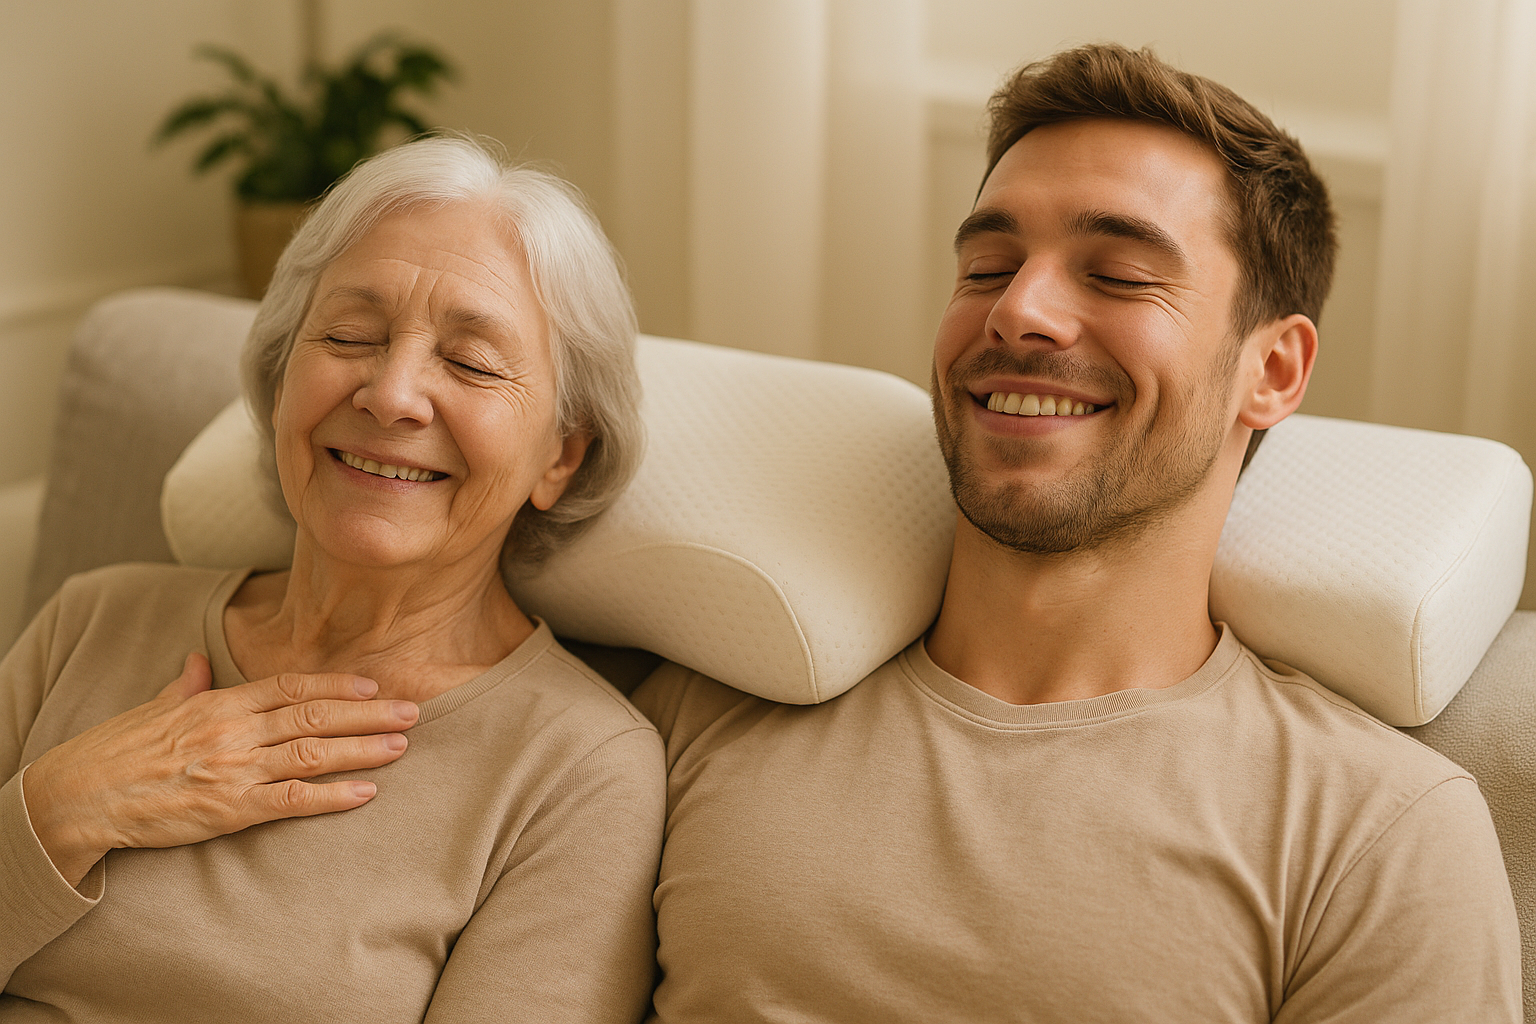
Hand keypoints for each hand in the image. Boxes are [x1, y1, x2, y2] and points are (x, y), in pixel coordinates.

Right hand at [22, 652, 418, 886]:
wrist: (77, 796)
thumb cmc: (114, 751)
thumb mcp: (153, 707)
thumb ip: (186, 685)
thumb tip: (199, 661)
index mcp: (219, 702)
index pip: (292, 686)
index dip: (337, 685)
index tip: (373, 685)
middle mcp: (233, 730)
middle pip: (315, 714)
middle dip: (369, 712)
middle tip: (410, 712)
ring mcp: (234, 770)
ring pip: (313, 752)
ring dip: (363, 748)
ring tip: (400, 746)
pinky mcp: (229, 809)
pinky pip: (292, 799)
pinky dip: (333, 795)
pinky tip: (365, 792)